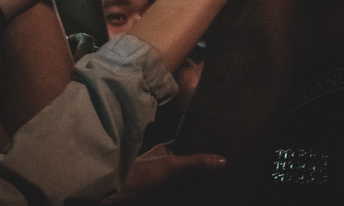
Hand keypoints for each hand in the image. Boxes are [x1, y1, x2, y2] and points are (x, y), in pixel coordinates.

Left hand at [102, 143, 225, 201]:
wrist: (116, 195)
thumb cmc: (140, 173)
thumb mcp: (171, 165)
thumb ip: (195, 163)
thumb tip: (223, 160)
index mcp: (164, 151)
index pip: (187, 146)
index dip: (202, 148)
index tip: (221, 150)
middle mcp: (163, 164)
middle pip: (188, 166)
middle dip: (203, 169)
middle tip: (226, 169)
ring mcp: (162, 182)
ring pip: (185, 183)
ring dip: (198, 185)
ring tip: (221, 184)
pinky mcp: (161, 197)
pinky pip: (181, 195)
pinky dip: (190, 196)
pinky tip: (203, 196)